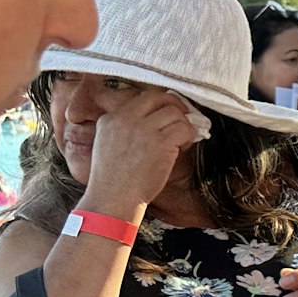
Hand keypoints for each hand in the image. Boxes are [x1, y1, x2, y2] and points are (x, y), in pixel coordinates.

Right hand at [79, 88, 202, 216]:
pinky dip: (189, 136)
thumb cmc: (113, 180)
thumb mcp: (108, 145)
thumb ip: (125, 130)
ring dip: (184, 125)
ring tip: (181, 140)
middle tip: (185, 117)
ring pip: (175, 113)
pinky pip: (184, 129)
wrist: (113, 198)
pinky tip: (182, 148)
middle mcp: (125, 119)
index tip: (169, 112)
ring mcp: (143, 130)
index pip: (141, 98)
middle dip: (176, 105)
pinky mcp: (160, 143)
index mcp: (110, 119)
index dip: (160, 103)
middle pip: (159, 98)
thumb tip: (154, 122)